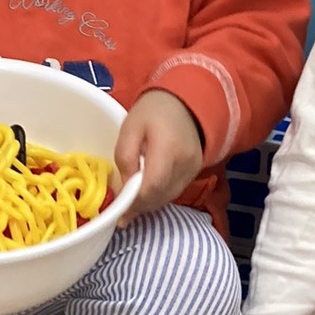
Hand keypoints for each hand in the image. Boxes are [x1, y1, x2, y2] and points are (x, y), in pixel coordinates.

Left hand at [113, 89, 203, 221]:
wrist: (184, 102)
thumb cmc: (153, 111)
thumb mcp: (130, 126)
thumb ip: (125, 156)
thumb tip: (124, 187)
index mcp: (168, 148)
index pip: (153, 185)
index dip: (135, 202)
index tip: (119, 212)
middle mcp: (185, 163)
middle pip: (161, 196)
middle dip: (139, 206)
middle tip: (122, 211)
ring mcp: (193, 169)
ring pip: (168, 197)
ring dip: (149, 203)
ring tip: (132, 201)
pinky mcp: (195, 171)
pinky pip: (174, 191)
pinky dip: (159, 196)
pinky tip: (147, 191)